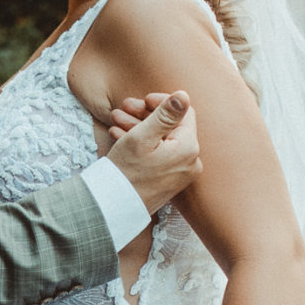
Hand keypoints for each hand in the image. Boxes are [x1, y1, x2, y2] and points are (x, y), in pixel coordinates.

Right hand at [105, 91, 201, 213]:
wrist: (113, 208)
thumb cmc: (125, 172)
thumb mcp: (142, 136)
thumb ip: (165, 115)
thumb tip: (184, 95)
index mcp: (189, 149)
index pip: (184, 113)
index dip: (162, 103)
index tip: (142, 102)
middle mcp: (191, 163)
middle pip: (172, 127)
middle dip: (146, 115)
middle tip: (123, 108)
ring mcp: (181, 174)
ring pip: (163, 140)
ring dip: (140, 128)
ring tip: (116, 121)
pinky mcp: (170, 181)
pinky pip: (160, 155)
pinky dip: (143, 145)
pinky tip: (121, 137)